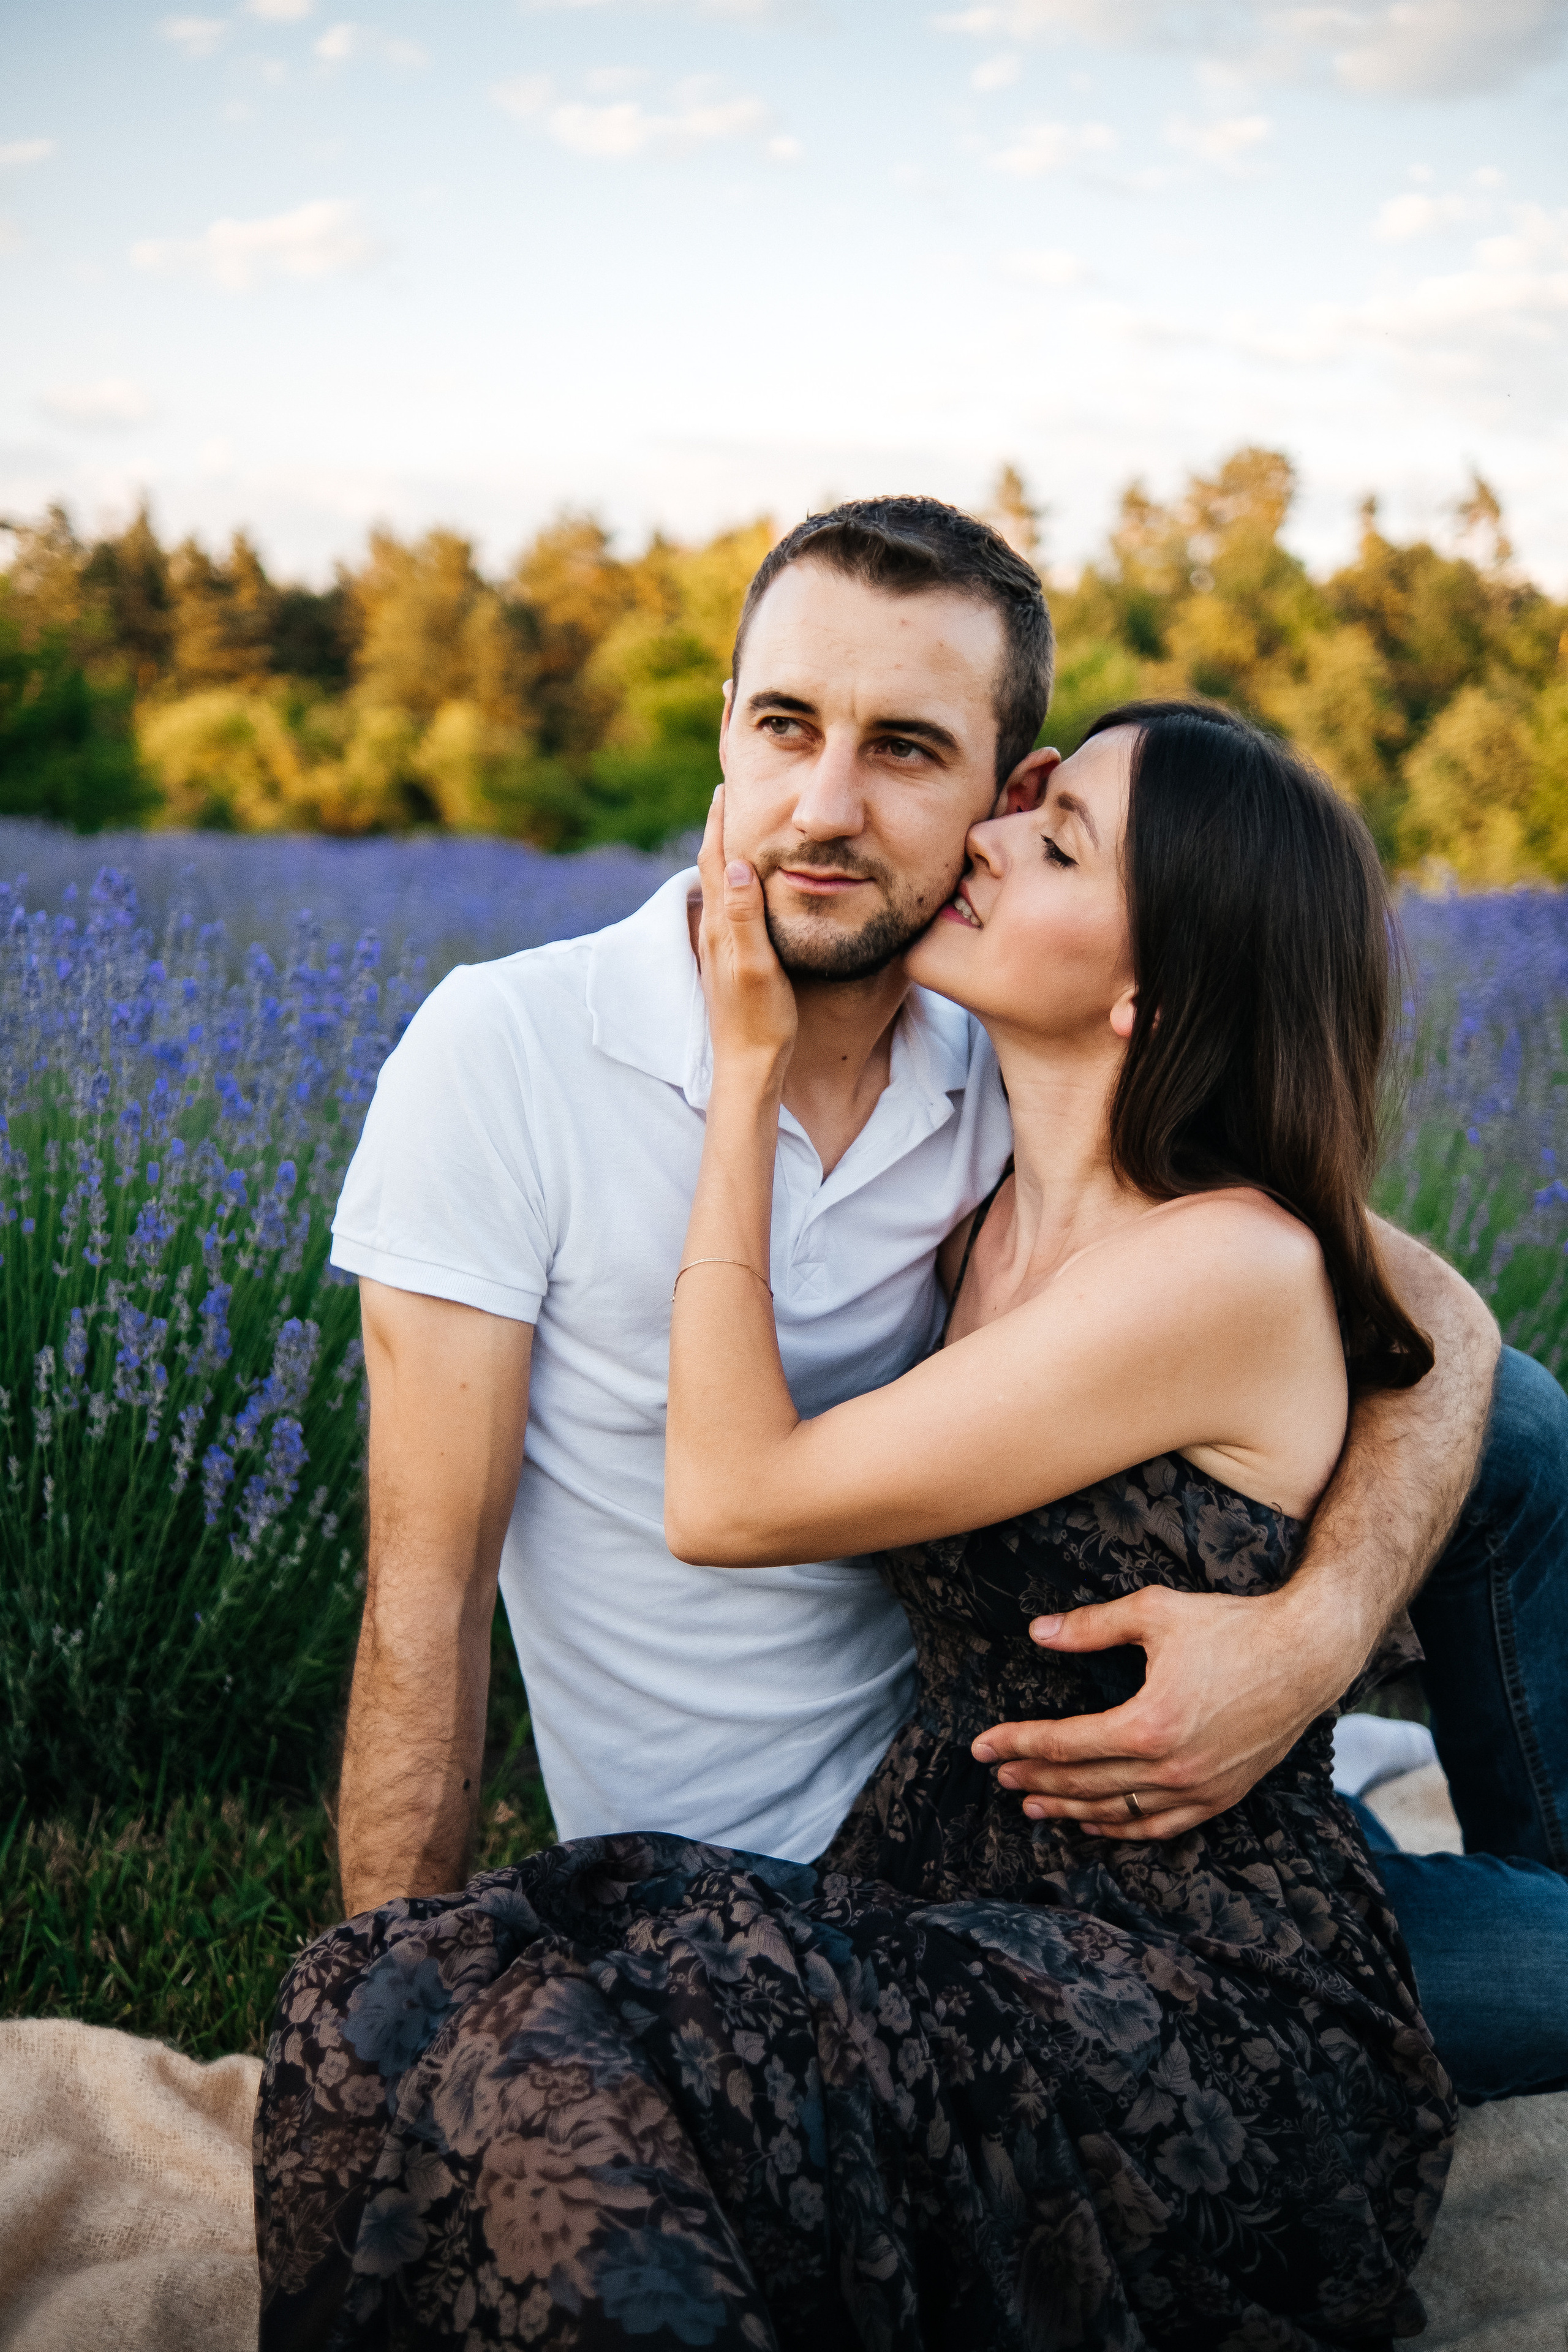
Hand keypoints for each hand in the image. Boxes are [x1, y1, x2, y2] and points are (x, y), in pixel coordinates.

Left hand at [696, 786, 797, 1090]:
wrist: (748, 1066)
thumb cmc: (761, 1021)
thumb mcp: (757, 967)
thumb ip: (746, 917)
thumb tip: (739, 864)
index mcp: (721, 925)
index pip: (718, 860)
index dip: (721, 821)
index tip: (727, 784)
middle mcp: (713, 930)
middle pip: (713, 865)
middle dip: (719, 826)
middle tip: (729, 789)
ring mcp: (718, 945)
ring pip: (719, 884)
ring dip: (726, 850)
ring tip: (736, 822)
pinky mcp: (727, 958)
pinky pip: (727, 904)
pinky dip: (733, 879)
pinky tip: (743, 880)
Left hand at [971, 1583, 1357, 1840]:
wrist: (1309, 1654)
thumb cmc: (1232, 1626)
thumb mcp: (1155, 1612)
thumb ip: (1091, 1626)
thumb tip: (1038, 1632)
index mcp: (1149, 1723)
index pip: (1065, 1743)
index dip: (1018, 1744)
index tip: (982, 1746)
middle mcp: (1172, 1767)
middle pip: (1084, 1782)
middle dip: (1034, 1777)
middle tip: (997, 1773)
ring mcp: (1199, 1788)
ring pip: (1118, 1811)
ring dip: (1069, 1809)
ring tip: (1031, 1803)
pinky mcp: (1223, 1795)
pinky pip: (1161, 1825)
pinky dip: (1123, 1828)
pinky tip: (1095, 1822)